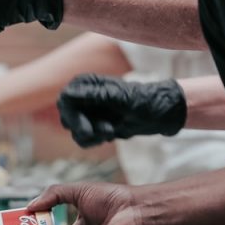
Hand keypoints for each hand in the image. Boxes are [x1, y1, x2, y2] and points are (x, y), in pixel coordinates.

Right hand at [58, 74, 186, 147]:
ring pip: (75, 131)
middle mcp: (84, 96)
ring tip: (111, 131)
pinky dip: (95, 141)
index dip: (72, 117)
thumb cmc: (143, 101)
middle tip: (104, 132)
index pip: (65, 100)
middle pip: (67, 118)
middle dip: (83, 129)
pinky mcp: (94, 125)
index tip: (87, 130)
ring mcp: (88, 112)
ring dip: (93, 136)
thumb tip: (68, 94)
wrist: (159, 115)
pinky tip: (110, 135)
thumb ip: (94, 96)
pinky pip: (84, 139)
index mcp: (87, 83)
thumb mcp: (120, 98)